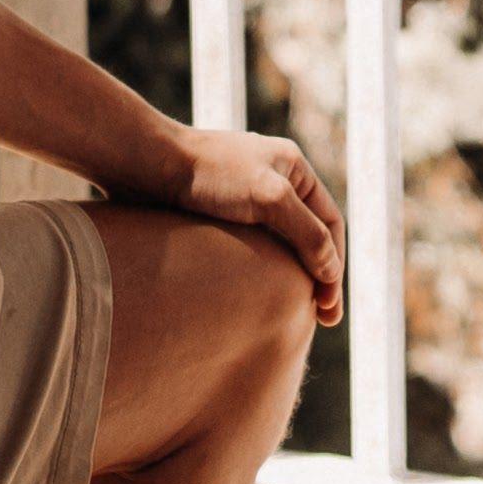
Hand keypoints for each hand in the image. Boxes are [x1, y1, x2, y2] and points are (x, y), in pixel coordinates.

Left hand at [165, 124, 342, 326]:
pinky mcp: (220, 211)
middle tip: (320, 319)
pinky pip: (254, 244)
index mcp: (294, 167)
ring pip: (282, 242)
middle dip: (319, 275)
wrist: (147, 164)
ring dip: (292, 274)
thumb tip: (330, 270)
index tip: (327, 305)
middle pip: (310, 234)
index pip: (331, 223)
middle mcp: (275, 179)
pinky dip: (265, 268)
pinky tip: (260, 291)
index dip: (335, 265)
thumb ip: (306, 232)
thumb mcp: (268, 198)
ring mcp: (247, 195)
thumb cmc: (209, 173)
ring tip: (293, 311)